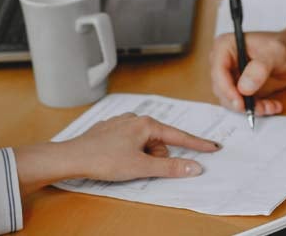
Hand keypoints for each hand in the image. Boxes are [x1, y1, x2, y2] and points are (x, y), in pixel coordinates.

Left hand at [14, 114, 219, 194]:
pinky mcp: (111, 131)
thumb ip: (170, 167)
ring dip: (142, 157)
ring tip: (124, 164)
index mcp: (146, 124)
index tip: (213, 148)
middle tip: (140, 167)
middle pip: (160, 143)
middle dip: (156, 158)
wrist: (72, 157)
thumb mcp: (141, 167)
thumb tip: (193, 167)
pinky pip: (131, 143)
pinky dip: (130, 153)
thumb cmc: (104, 159)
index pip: (179, 136)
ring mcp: (122, 123)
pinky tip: (116, 160)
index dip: (197, 144)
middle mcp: (135, 118)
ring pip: (145, 144)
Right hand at [208, 14, 285, 115]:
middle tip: (257, 108)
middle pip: (221, 89)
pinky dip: (258, 109)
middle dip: (239, 102)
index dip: (226, 89)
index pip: (217, 71)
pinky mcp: (241, 89)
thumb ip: (260, 69)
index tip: (240, 102)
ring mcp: (232, 77)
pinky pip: (243, 105)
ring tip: (270, 106)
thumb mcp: (275, 54)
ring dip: (251, 108)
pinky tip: (273, 106)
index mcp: (225, 47)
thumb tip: (244, 88)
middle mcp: (224, 62)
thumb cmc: (285, 46)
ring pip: (231, 101)